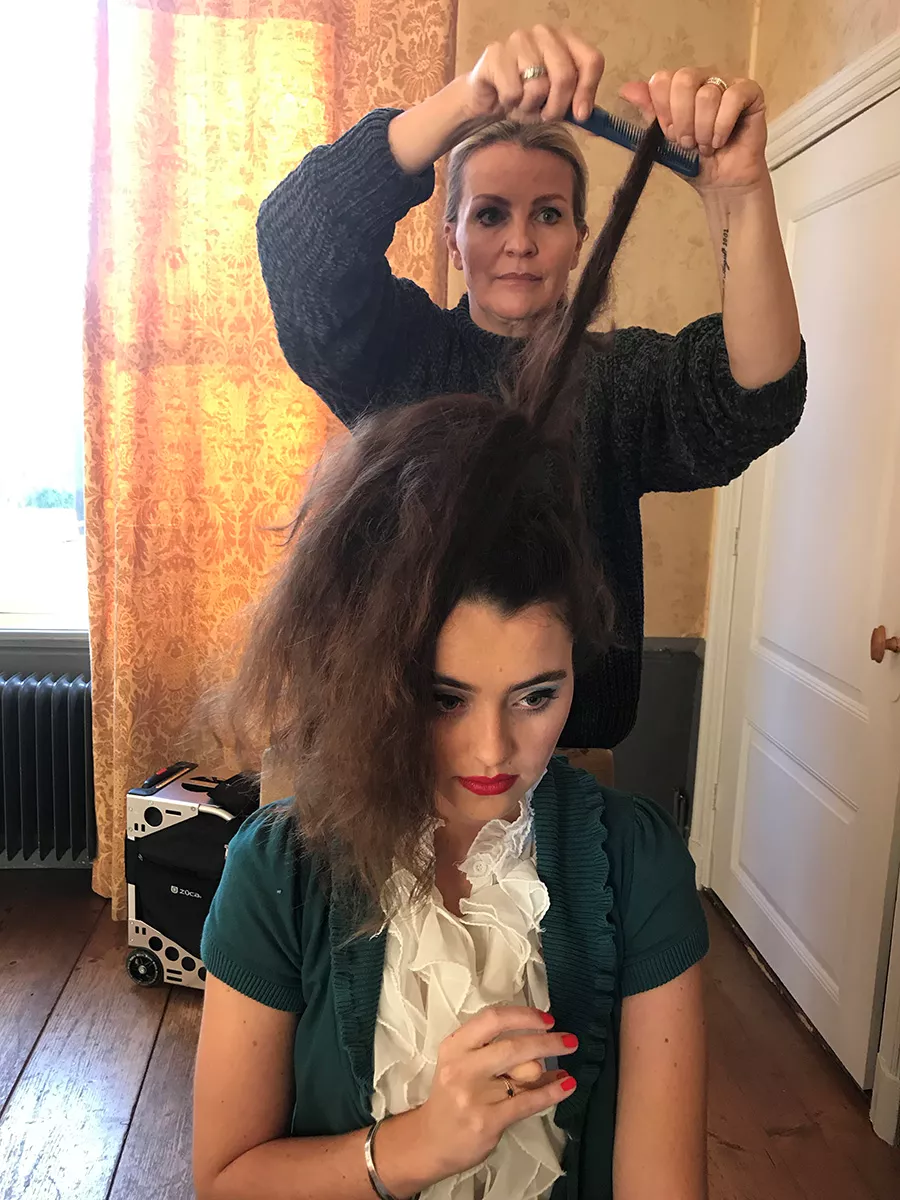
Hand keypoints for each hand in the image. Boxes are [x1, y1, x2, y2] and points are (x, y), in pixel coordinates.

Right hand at [415, 1005, 577, 1179]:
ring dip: (551, 1068)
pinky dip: (551, 1092)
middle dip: (546, 1041)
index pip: (492, 1019)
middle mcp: (462, 1067)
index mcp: (455, 1046)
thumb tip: (540, 1040)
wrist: (430, 1142)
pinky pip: (528, 1102)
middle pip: (512, 1045)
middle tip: (568, 1040)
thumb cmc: (451, 1097)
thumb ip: (492, 1052)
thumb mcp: (462, 1065)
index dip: (523, 1016)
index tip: (546, 1018)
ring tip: (566, 1066)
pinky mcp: (487, 1121)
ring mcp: (474, 1096)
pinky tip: (567, 1086)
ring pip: (522, 1074)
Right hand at [463, 26, 603, 123]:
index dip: (588, 91)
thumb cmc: (524, 99)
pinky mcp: (495, 53)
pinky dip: (510, 104)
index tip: (580, 115)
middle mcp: (545, 34)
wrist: (486, 100)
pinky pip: (513, 91)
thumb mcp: (555, 105)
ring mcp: (519, 40)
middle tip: (545, 116)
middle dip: (557, 106)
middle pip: (565, 75)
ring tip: (522, 104)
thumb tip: (593, 124)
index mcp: (566, 41)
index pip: (591, 60)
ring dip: (530, 107)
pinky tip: (505, 99)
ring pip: (538, 85)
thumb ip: (575, 111)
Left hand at [619, 69, 768, 193]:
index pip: (662, 79)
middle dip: (682, 119)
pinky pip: (733, 97)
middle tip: (687, 142)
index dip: (663, 111)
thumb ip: (648, 113)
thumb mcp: (663, 141)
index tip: (669, 134)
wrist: (721, 183)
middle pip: (683, 79)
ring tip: (706, 146)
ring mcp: (727, 83)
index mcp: (679, 87)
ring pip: (708, 95)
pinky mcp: (751, 92)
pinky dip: (722, 125)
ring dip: (703, 130)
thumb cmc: (694, 162)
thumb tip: (626, 89)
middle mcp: (703, 79)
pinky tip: (721, 141)